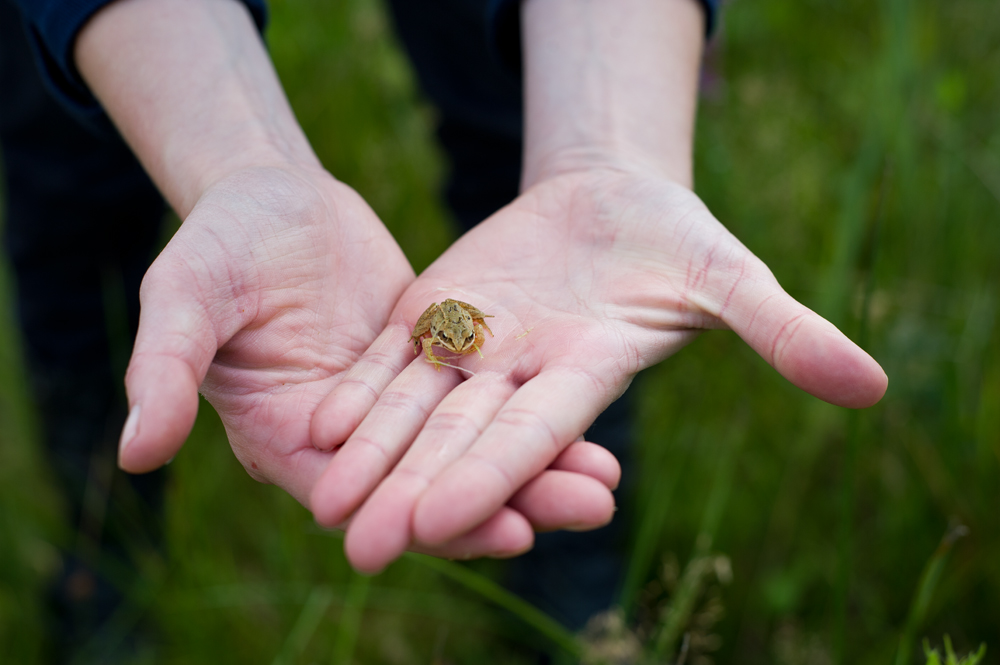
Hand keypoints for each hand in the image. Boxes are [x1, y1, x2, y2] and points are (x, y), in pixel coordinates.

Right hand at [118, 164, 617, 559]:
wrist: (272, 200)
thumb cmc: (220, 241)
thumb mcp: (187, 294)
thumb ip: (165, 368)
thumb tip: (134, 452)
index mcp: (285, 438)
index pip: (364, 500)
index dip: (430, 517)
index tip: (503, 528)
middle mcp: (346, 444)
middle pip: (432, 489)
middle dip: (509, 502)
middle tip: (586, 508)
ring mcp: (394, 414)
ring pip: (468, 456)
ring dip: (537, 470)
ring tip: (606, 484)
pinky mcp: (432, 374)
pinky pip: (485, 408)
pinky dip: (532, 418)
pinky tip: (593, 429)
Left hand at [309, 167, 887, 571]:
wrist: (612, 203)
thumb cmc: (678, 242)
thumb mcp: (729, 277)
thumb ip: (782, 331)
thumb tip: (871, 386)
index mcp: (586, 372)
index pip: (536, 431)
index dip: (495, 473)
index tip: (443, 521)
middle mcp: (523, 371)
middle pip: (461, 436)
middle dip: (414, 492)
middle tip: (362, 549)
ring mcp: (477, 342)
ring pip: (416, 403)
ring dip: (370, 451)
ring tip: (321, 501)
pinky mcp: (442, 311)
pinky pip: (396, 354)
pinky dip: (360, 385)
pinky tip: (317, 421)